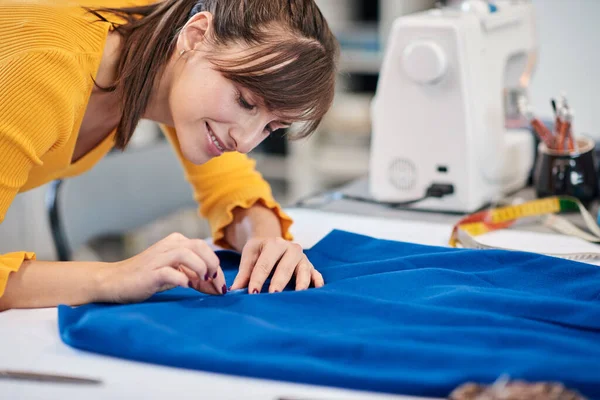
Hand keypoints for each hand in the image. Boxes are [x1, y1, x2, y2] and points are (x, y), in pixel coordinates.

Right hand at [97, 233, 226, 303]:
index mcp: (177, 242)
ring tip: (203, 281)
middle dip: (213, 264)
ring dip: (200, 267)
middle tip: (215, 282)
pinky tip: (185, 285)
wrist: (114, 281)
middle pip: (200, 246)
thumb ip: (196, 278)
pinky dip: (181, 278)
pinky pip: (169, 272)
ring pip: (186, 254)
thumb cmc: (147, 278)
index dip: (217, 267)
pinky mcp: (150, 272)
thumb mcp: (175, 274)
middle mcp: (169, 245)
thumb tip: (218, 288)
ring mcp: (158, 257)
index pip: (205, 249)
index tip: (221, 286)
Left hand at [230, 237, 323, 293]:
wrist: (274, 242)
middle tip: (273, 295)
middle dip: (279, 281)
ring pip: (303, 270)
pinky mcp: (311, 266)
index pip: (264, 264)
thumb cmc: (260, 252)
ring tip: (297, 294)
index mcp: (274, 244)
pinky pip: (316, 273)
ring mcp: (302, 258)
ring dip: (301, 282)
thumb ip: (243, 274)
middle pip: (285, 267)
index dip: (257, 279)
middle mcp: (291, 249)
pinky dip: (317, 281)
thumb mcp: (250, 256)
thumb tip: (234, 291)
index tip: (252, 293)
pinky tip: (317, 289)